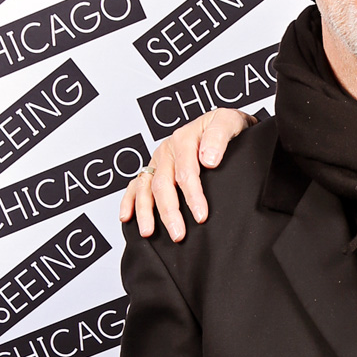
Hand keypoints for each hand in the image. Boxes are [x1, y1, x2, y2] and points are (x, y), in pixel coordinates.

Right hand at [117, 107, 253, 240]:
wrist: (225, 125)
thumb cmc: (228, 126)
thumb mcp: (229, 122)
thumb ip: (218, 137)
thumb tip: (208, 159)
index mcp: (185, 138)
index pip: (186, 171)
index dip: (193, 196)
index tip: (200, 216)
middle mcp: (168, 150)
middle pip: (163, 184)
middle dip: (168, 211)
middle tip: (178, 234)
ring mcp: (159, 160)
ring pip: (145, 187)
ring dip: (145, 211)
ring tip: (149, 232)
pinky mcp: (154, 169)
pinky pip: (135, 185)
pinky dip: (129, 201)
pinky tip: (127, 217)